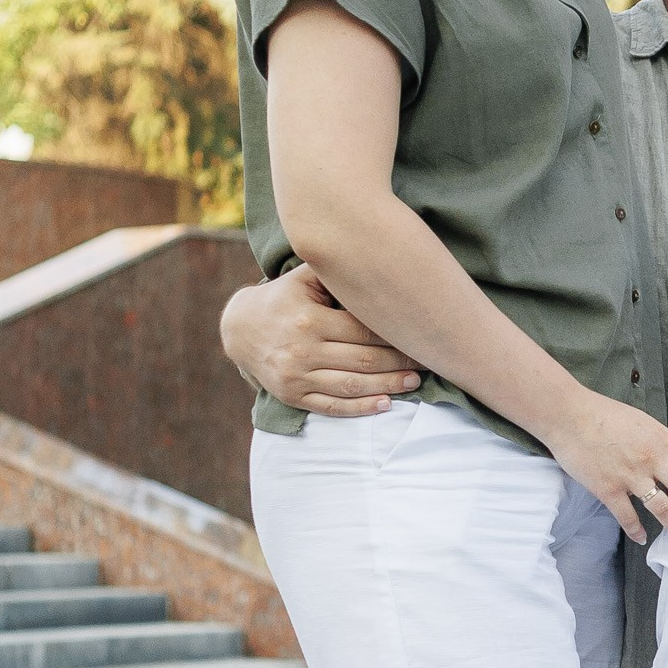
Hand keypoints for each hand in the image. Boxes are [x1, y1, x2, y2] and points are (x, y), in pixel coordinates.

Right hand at [222, 265, 420, 414]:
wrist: (240, 329)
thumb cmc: (283, 298)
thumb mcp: (304, 277)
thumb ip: (337, 270)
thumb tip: (381, 259)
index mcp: (310, 318)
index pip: (363, 330)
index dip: (395, 334)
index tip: (420, 334)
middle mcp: (303, 349)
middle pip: (363, 359)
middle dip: (399, 362)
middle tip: (427, 360)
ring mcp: (296, 376)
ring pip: (351, 385)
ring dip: (387, 386)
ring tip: (414, 382)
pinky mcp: (292, 396)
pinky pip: (331, 407)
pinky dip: (360, 408)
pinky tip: (385, 405)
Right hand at [551, 393, 667, 543]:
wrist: (568, 415)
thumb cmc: (602, 413)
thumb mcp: (642, 421)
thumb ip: (659, 440)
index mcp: (662, 438)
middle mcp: (652, 458)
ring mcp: (630, 475)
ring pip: (663, 508)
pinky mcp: (608, 489)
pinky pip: (627, 517)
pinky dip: (636, 531)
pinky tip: (642, 539)